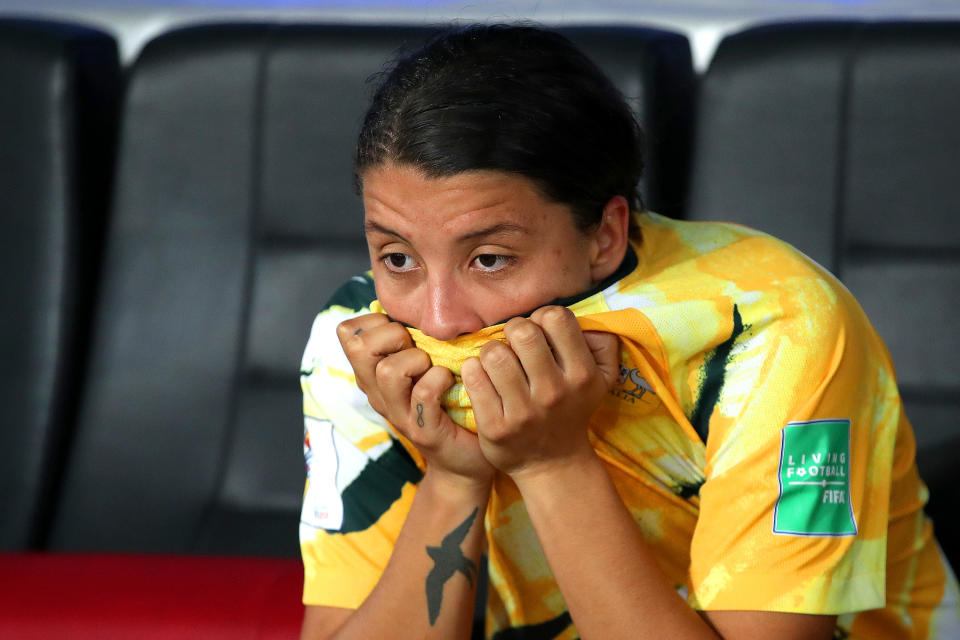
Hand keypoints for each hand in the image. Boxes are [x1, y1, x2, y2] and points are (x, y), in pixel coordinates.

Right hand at [337, 314, 494, 489]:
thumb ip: (411, 340)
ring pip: (388, 371)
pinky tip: (450, 381)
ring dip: (417, 360)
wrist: (465, 460)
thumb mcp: (422, 366)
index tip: (402, 332)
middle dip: (391, 335)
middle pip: (359, 347)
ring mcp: (398, 414)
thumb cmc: (447, 404)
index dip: (375, 321)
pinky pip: (423, 394)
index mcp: (373, 375)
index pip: (348, 332)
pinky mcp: (422, 431)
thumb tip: (409, 302)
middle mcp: (378, 394)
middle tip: (416, 347)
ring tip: (434, 367)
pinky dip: (439, 380)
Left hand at [460, 306, 619, 480]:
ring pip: (494, 353)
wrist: (553, 464)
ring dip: (491, 351)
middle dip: (513, 329)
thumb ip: (603, 344)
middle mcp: (554, 392)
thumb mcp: (603, 379)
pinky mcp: (496, 427)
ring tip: (498, 362)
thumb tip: (588, 321)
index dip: (543, 317)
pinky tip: (483, 377)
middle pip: (522, 332)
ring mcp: (523, 412)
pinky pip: (474, 377)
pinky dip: (473, 370)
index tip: (539, 332)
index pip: (557, 318)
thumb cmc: (573, 408)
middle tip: (513, 343)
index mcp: (582, 375)